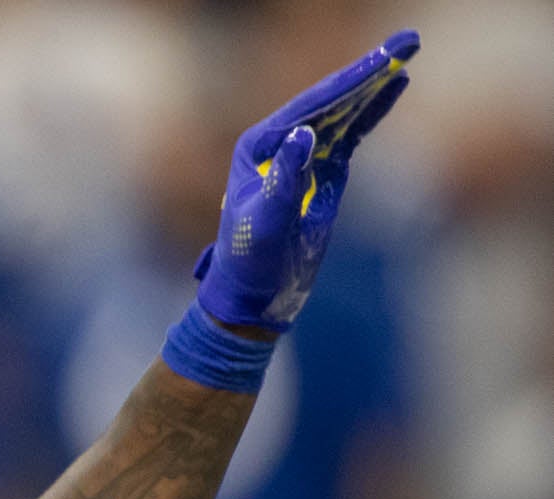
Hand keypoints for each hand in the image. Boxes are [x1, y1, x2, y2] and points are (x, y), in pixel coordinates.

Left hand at [194, 30, 416, 329]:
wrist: (252, 297)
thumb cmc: (249, 263)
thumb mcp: (266, 223)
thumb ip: (286, 179)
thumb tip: (307, 134)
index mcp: (259, 147)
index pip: (311, 105)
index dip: (350, 80)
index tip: (384, 57)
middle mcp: (279, 144)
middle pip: (331, 99)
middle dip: (369, 70)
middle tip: (409, 40)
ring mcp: (303, 157)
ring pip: (343, 112)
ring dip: (374, 85)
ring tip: (407, 55)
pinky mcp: (322, 173)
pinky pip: (351, 133)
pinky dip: (372, 111)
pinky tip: (393, 88)